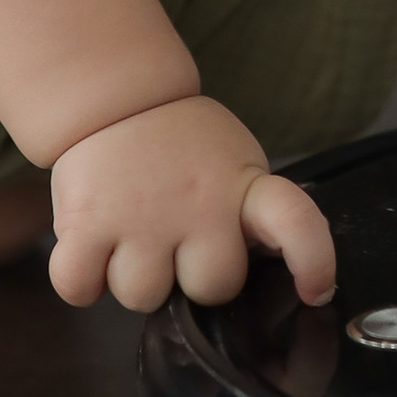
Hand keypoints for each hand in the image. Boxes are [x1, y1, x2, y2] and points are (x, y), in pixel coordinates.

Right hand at [46, 93, 335, 312]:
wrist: (111, 98)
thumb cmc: (175, 144)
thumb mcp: (231, 163)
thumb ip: (247, 214)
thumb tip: (264, 270)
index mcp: (241, 187)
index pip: (296, 223)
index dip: (313, 261)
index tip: (315, 289)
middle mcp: (198, 205)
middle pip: (211, 289)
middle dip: (189, 277)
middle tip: (173, 242)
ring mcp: (141, 218)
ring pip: (142, 297)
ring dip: (131, 278)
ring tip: (128, 235)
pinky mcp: (87, 225)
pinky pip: (81, 289)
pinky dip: (82, 280)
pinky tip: (90, 250)